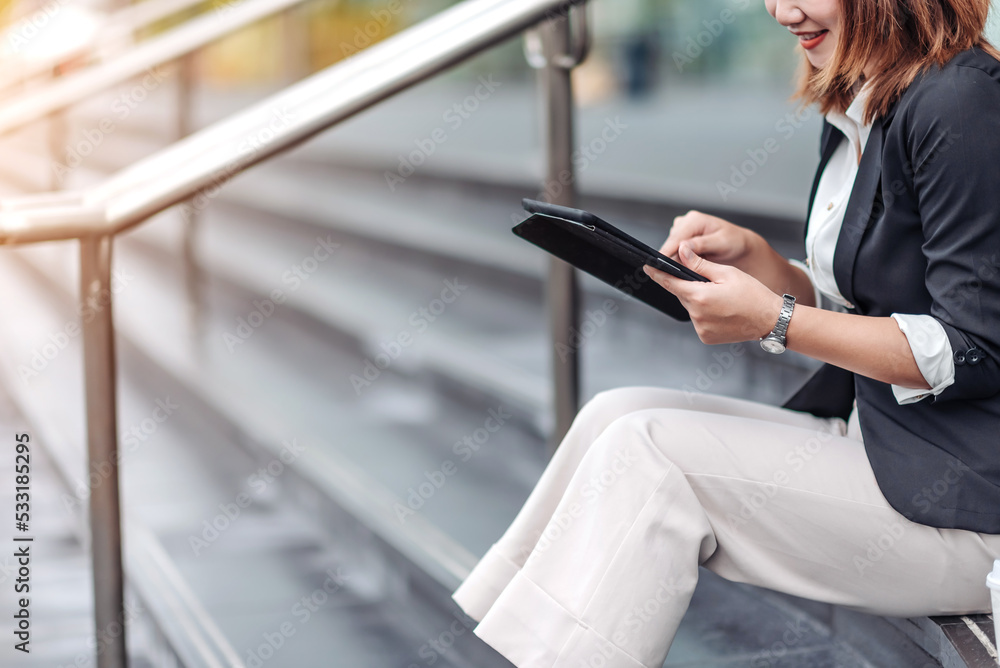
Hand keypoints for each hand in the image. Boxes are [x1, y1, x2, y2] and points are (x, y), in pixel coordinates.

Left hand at [644, 243, 783, 344]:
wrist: (771, 320)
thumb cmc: (753, 294)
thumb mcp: (726, 273)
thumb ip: (700, 264)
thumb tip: (682, 252)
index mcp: (700, 296)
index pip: (670, 282)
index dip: (657, 274)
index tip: (647, 267)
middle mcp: (697, 315)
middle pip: (682, 294)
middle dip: (690, 286)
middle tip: (710, 282)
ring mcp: (700, 329)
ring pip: (691, 307)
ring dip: (698, 300)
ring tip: (721, 298)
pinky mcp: (706, 337)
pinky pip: (698, 320)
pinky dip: (705, 313)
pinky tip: (721, 310)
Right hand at [659, 210, 762, 269]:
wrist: (739, 246)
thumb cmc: (734, 242)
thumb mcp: (721, 243)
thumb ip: (702, 244)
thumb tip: (683, 247)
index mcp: (694, 220)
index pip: (675, 238)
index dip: (667, 253)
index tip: (659, 266)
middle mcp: (685, 223)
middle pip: (671, 245)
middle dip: (673, 260)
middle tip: (678, 276)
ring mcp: (682, 232)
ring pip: (671, 251)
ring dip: (676, 262)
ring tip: (689, 272)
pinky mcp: (681, 241)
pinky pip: (674, 254)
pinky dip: (680, 262)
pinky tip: (689, 268)